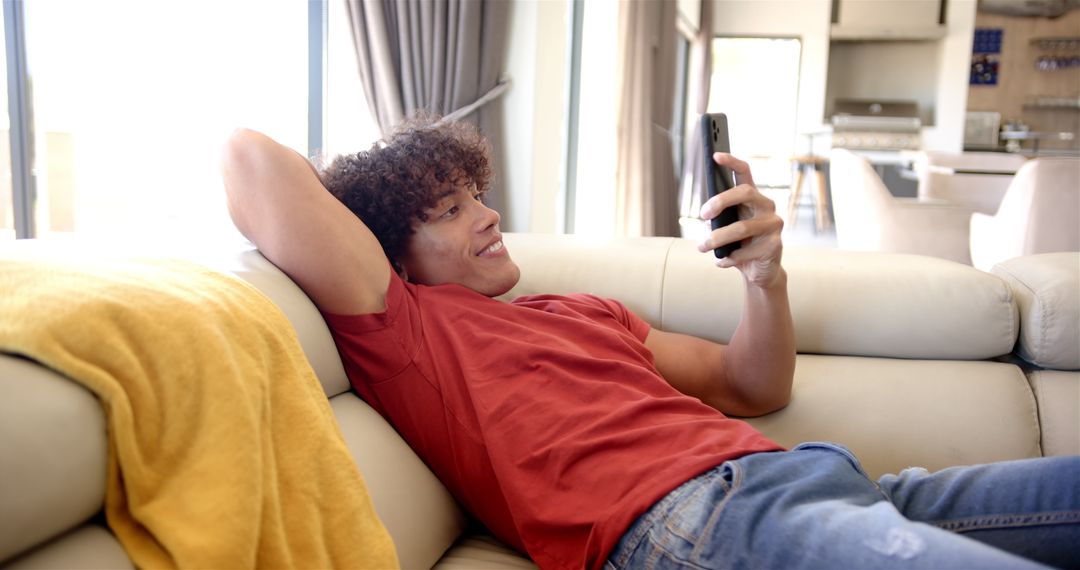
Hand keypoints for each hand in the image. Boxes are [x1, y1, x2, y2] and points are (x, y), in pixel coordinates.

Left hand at [696, 153, 784, 287]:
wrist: (759, 271)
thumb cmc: (739, 246)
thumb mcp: (724, 230)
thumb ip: (716, 221)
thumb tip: (707, 221)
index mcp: (752, 198)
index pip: (745, 173)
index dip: (731, 162)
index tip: (715, 155)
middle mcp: (767, 206)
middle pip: (744, 192)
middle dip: (719, 202)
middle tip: (702, 215)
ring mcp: (774, 224)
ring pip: (741, 227)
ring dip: (716, 239)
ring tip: (702, 247)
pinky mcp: (775, 245)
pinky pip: (745, 251)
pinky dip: (727, 258)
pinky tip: (720, 261)